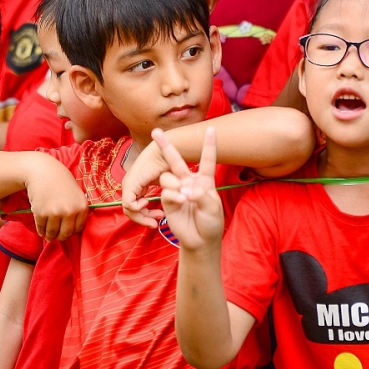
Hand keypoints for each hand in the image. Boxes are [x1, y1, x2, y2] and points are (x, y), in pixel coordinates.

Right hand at [24, 159, 87, 240]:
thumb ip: (78, 211)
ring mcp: (55, 213)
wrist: (43, 171)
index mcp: (82, 207)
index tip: (66, 232)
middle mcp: (70, 211)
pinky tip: (41, 230)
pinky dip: (41, 231)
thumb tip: (74, 231)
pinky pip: (41, 228)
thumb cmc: (61, 183)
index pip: (77, 229)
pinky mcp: (41, 213)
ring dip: (49, 236)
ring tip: (48, 236)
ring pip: (52, 233)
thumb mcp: (77, 194)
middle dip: (60, 237)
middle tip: (56, 237)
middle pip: (65, 234)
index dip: (71, 232)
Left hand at [122, 136, 171, 226]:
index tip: (160, 217)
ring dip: (142, 217)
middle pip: (131, 211)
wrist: (166, 153)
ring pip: (128, 210)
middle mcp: (130, 186)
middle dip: (144, 220)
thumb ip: (163, 196)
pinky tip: (148, 202)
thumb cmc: (169, 166)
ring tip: (156, 217)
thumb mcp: (165, 185)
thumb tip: (165, 209)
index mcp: (136, 186)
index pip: (135, 208)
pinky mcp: (129, 185)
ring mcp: (128, 185)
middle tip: (156, 224)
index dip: (146, 216)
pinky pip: (128, 204)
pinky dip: (138, 208)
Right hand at [156, 127, 223, 251]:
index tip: (211, 128)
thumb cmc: (211, 222)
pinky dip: (173, 196)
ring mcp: (177, 190)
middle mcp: (188, 182)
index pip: (207, 160)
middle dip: (165, 146)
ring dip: (175, 184)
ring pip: (168, 177)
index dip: (209, 144)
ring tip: (184, 197)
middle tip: (156, 132)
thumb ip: (202, 195)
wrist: (200, 240)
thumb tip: (186, 190)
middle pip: (176, 160)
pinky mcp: (168, 201)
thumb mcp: (213, 208)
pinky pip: (166, 192)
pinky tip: (180, 202)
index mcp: (205, 180)